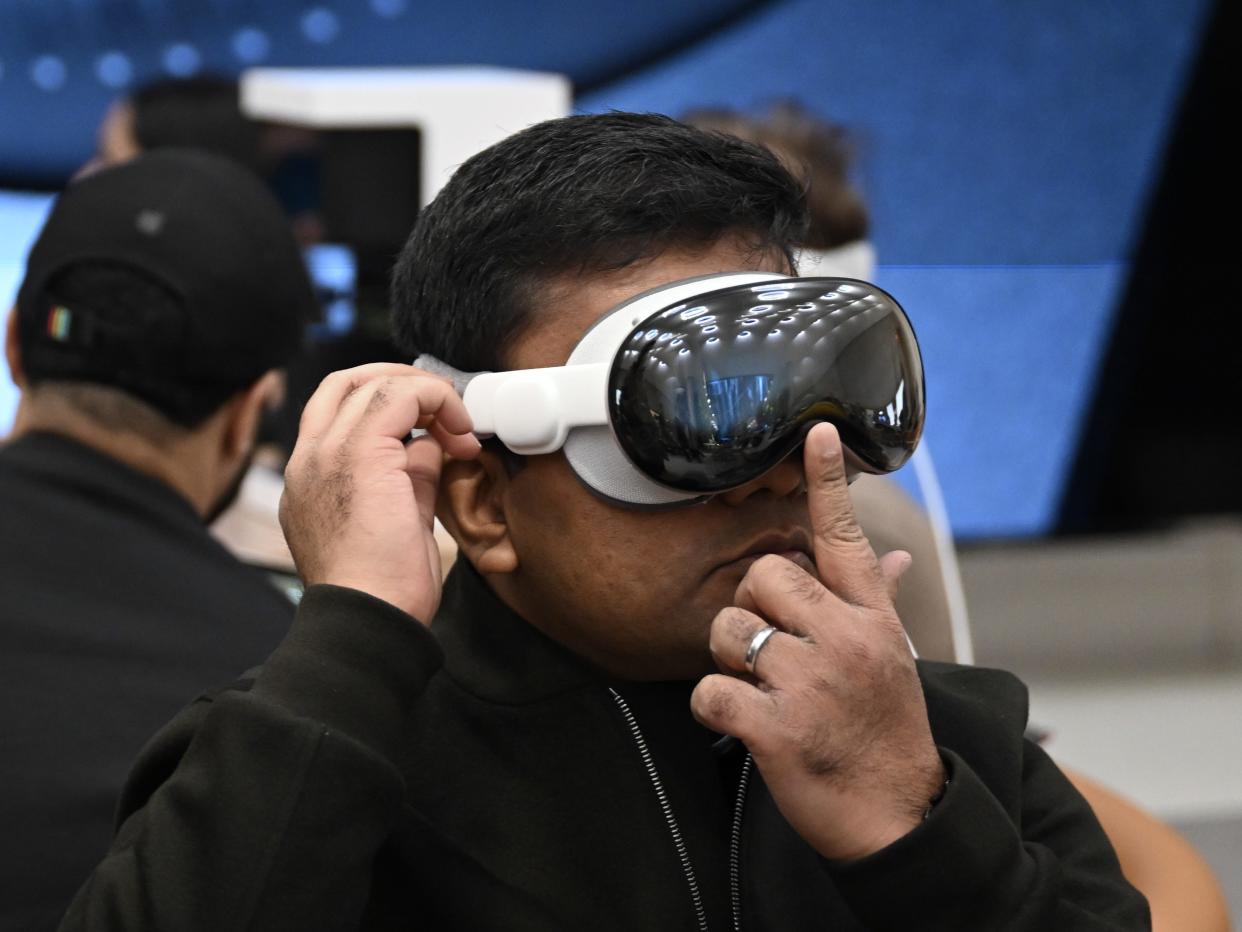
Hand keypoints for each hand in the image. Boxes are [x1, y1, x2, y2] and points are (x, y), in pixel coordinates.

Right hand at [279, 363, 480, 623]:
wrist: (368, 620)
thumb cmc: (383, 589)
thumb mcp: (398, 518)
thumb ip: (408, 475)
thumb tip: (429, 444)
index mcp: (310, 479)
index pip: (336, 411)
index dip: (388, 402)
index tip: (432, 427)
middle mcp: (308, 460)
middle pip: (345, 383)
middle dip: (401, 381)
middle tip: (445, 407)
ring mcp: (326, 454)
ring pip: (372, 383)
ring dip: (426, 394)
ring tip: (459, 427)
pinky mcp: (358, 455)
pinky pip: (399, 397)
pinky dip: (435, 400)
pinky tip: (459, 433)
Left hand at [690, 423, 943, 860]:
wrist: (901, 817)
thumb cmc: (888, 733)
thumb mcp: (894, 661)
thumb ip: (879, 604)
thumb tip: (895, 558)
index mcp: (872, 620)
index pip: (846, 537)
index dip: (827, 481)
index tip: (815, 433)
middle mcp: (845, 640)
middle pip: (762, 576)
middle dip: (751, 611)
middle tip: (772, 651)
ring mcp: (812, 682)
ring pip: (728, 629)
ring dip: (730, 661)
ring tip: (763, 690)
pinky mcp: (777, 728)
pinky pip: (710, 690)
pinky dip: (714, 707)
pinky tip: (743, 722)